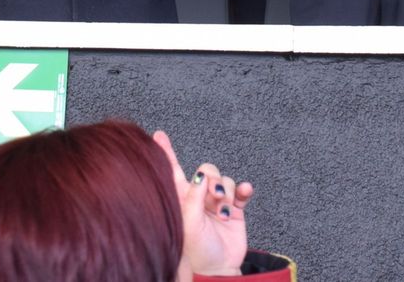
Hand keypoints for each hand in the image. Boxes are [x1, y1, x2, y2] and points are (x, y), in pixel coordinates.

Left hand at [154, 130, 250, 278]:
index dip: (166, 152)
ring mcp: (218, 202)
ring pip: (225, 179)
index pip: (173, 171)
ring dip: (227, 191)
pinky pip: (241, 190)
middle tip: (215, 196)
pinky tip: (244, 192)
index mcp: (182, 199)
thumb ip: (193, 197)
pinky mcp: (235, 209)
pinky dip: (244, 189)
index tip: (159, 135)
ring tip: (224, 210)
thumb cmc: (196, 252)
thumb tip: (201, 176)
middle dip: (213, 179)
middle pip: (206, 171)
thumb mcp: (189, 224)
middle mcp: (199, 197)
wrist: (218, 269)